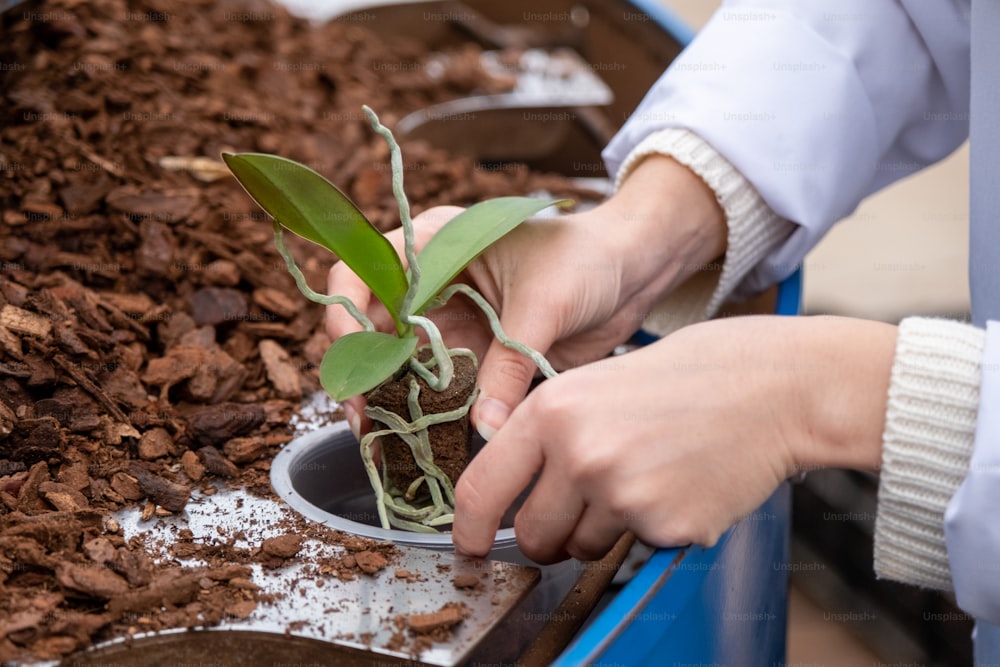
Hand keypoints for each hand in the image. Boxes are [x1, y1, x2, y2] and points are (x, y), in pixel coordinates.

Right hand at [326, 155, 727, 437]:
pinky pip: (438, 388)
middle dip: (360, 370)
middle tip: (364, 416)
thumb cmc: (588, 259)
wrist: (634, 272)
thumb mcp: (544, 303)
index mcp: (436, 245)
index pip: (363, 269)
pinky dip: (426, 413)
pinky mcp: (474, 357)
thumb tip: (485, 425)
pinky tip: (419, 441)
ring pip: (399, 364)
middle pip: (371, 327)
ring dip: (387, 399)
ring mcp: (451, 324)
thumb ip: (510, 362)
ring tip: (380, 439)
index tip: (354, 352)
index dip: (346, 309)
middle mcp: (433, 287)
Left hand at [452, 315, 896, 561]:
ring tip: (646, 477)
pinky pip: (637, 548)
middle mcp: (578, 454)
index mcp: (552, 410)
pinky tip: (680, 485)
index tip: (471, 547)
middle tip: (584, 508)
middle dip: (549, 536)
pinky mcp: (666, 525)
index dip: (469, 529)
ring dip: (603, 530)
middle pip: (532, 536)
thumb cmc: (689, 375)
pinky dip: (653, 528)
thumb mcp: (596, 382)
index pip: (481, 489)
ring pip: (583, 548)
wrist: (773, 386)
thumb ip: (549, 432)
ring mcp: (623, 494)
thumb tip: (513, 484)